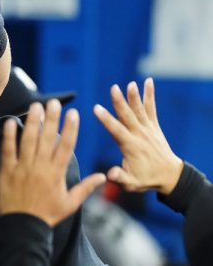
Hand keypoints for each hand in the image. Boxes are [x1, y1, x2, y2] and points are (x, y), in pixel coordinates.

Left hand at [0, 101, 105, 226]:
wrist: (22, 227)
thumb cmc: (47, 215)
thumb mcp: (70, 204)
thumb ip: (86, 188)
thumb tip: (103, 177)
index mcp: (57, 173)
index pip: (66, 146)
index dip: (71, 128)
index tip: (73, 113)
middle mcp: (40, 167)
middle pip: (47, 138)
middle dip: (51, 119)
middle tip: (54, 102)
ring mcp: (23, 168)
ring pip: (28, 140)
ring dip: (32, 122)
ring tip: (35, 106)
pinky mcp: (7, 171)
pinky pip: (8, 150)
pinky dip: (9, 136)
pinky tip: (12, 121)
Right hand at [93, 78, 182, 194]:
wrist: (169, 175)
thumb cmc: (146, 179)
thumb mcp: (131, 183)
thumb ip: (120, 177)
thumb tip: (110, 174)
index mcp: (131, 147)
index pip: (116, 130)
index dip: (106, 119)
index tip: (96, 108)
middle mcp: (140, 135)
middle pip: (128, 116)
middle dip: (120, 102)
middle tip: (113, 88)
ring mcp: (148, 129)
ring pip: (139, 110)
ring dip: (134, 96)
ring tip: (130, 84)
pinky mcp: (153, 126)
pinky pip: (151, 108)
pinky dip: (149, 95)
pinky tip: (147, 82)